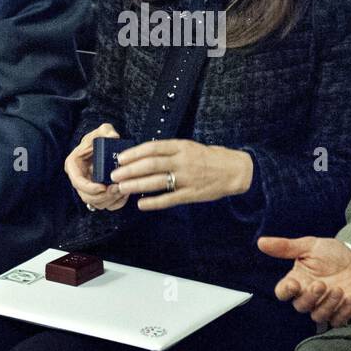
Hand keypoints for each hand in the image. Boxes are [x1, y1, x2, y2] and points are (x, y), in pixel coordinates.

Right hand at [64, 123, 129, 211]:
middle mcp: (79, 179)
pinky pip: (106, 205)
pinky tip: (124, 195)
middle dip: (102, 196)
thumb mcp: (102, 131)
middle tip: (116, 189)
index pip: (78, 182)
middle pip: (86, 197)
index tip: (102, 187)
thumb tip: (113, 136)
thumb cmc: (100, 138)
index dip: (89, 188)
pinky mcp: (98, 194)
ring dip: (110, 200)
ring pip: (96, 204)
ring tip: (122, 190)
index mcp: (74, 165)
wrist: (103, 146)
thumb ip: (106, 131)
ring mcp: (89, 188)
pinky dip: (115, 203)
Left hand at [109, 139, 251, 210]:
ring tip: (122, 188)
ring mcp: (187, 179)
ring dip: (137, 185)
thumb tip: (145, 156)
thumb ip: (170, 151)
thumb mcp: (190, 147)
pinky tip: (141, 204)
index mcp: (182, 147)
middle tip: (114, 175)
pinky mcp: (191, 194)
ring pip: (156, 182)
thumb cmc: (210, 157)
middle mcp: (183, 161)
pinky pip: (169, 199)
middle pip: (151, 165)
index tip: (120, 158)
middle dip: (130, 170)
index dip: (135, 153)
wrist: (235, 170)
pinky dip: (153, 202)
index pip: (153, 148)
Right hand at [260, 236, 350, 326]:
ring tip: (338, 289)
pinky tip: (349, 298)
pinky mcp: (341, 312)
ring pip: (318, 316)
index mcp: (297, 280)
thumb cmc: (330, 253)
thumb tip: (260, 242)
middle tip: (321, 284)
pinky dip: (343, 312)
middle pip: (300, 306)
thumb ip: (286, 246)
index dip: (285, 291)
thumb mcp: (310, 246)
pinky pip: (337, 321)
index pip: (283, 292)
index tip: (293, 284)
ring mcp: (324, 306)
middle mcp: (308, 296)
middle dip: (310, 297)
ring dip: (328, 305)